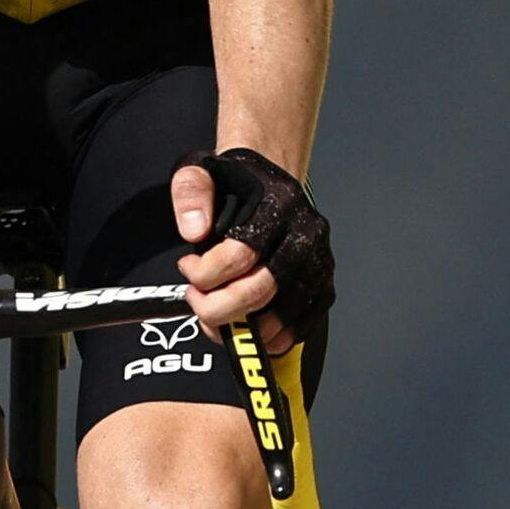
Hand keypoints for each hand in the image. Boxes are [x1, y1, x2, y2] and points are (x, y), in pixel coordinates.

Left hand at [171, 151, 334, 355]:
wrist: (271, 178)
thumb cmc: (236, 179)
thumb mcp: (201, 169)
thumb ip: (191, 193)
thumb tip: (194, 231)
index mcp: (276, 204)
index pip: (240, 255)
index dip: (204, 272)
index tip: (186, 266)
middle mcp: (304, 234)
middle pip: (260, 290)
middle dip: (217, 308)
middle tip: (196, 300)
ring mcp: (318, 262)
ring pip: (280, 317)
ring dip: (240, 328)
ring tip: (214, 317)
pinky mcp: (323, 284)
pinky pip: (299, 327)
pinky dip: (269, 338)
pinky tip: (243, 327)